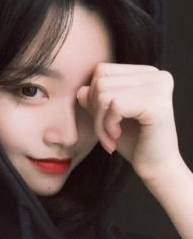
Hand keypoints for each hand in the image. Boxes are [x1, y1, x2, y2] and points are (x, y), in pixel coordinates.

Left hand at [76, 63, 180, 180]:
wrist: (155, 167)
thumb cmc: (133, 141)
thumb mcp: (108, 116)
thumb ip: (95, 100)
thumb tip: (80, 90)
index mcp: (147, 73)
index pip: (102, 71)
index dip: (93, 97)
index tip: (102, 121)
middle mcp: (157, 75)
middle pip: (101, 81)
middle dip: (95, 111)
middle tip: (105, 133)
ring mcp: (159, 88)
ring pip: (104, 93)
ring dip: (100, 121)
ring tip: (110, 137)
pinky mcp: (157, 104)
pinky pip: (114, 105)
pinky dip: (107, 124)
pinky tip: (116, 137)